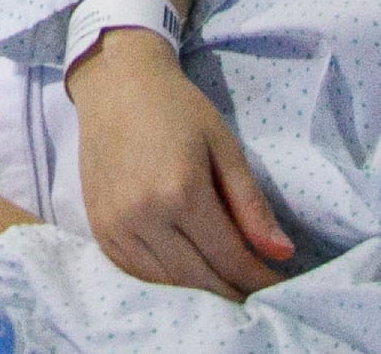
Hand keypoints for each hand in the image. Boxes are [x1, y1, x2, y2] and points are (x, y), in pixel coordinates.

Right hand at [64, 32, 294, 298]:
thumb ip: (251, 204)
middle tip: (258, 296)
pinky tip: (188, 279)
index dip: (259, 278)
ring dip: (201, 294)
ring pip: (167, 283)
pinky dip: (166, 285)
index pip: (229, 256)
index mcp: (181, 190)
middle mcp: (144, 214)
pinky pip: (136, 273)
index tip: (281, 287)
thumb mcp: (224, 147)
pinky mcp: (99, 228)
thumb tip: (281, 254)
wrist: (116, 84)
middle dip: (234, 292)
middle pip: (199, 277)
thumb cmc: (177, 108)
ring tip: (228, 290)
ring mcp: (116, 225)